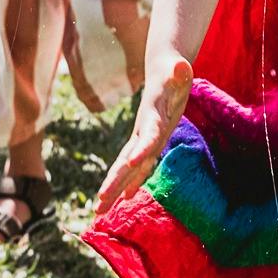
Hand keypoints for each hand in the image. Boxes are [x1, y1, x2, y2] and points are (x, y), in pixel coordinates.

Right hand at [96, 56, 192, 213]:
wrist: (162, 71)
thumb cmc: (173, 72)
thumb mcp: (178, 71)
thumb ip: (179, 71)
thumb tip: (179, 66)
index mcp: (152, 116)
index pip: (148, 134)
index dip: (142, 148)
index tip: (134, 163)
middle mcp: (143, 131)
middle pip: (127, 159)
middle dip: (114, 181)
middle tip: (100, 202)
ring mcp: (143, 139)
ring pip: (126, 168)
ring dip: (114, 189)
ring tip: (98, 211)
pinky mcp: (148, 143)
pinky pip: (138, 167)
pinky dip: (132, 182)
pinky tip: (125, 199)